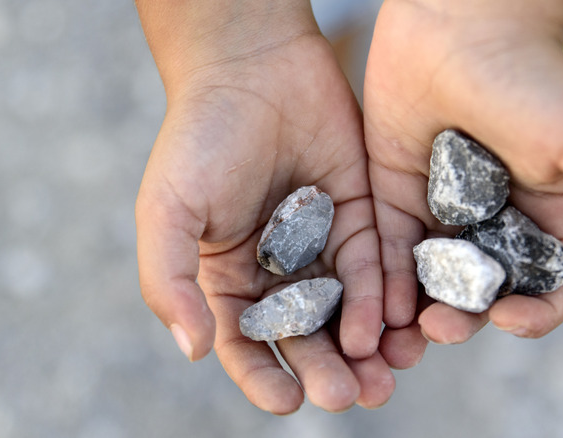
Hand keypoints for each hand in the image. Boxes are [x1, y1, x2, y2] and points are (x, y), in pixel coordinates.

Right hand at [135, 1, 389, 413]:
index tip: (289, 400)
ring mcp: (323, 243)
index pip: (247, 343)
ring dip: (369, 346)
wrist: (253, 65)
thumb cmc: (199, 138)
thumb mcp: (167, 210)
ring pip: (349, 309)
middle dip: (330, 370)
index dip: (264, 377)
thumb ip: (169, 282)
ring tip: (384, 376)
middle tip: (352, 395)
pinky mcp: (363, 213)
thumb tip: (194, 350)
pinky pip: (377, 262)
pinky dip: (386, 293)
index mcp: (230, 277)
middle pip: (308, 335)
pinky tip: (395, 319)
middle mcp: (280, 269)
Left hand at [363, 0, 562, 363]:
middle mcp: (495, 228)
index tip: (506, 318)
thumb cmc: (537, 81)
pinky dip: (384, 285)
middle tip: (440, 329)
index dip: (532, 317)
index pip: (545, 292)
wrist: (462, 27)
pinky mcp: (395, 201)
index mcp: (548, 224)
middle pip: (481, 297)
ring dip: (418, 318)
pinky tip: (378, 306)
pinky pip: (388, 254)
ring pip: (430, 286)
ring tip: (401, 336)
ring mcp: (443, 217)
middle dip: (463, 322)